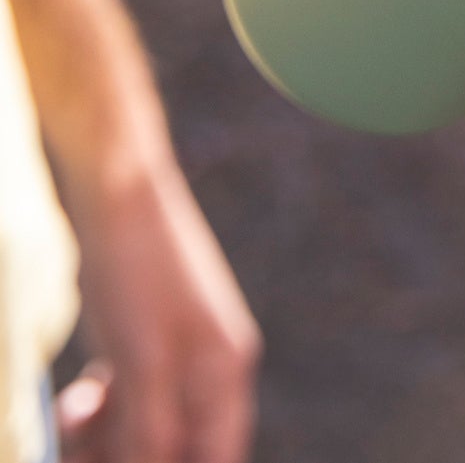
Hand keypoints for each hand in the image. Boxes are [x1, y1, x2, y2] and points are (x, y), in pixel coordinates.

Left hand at [56, 162, 260, 462]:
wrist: (117, 192)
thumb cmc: (135, 271)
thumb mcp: (140, 362)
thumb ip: (151, 431)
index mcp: (226, 373)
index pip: (216, 460)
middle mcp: (214, 368)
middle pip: (178, 450)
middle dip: (128, 457)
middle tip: (80, 448)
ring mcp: (184, 353)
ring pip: (149, 428)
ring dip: (108, 438)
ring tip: (74, 412)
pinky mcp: (153, 342)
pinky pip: (133, 400)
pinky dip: (105, 411)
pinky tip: (84, 389)